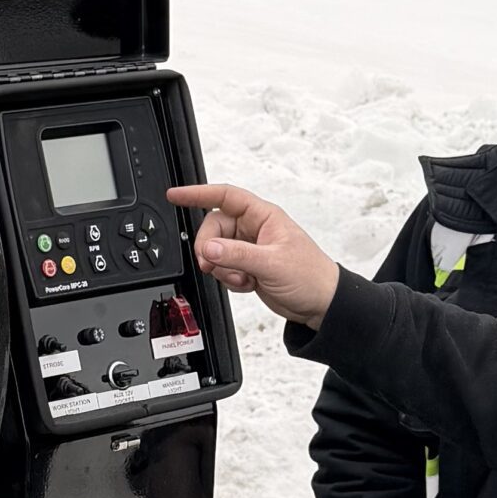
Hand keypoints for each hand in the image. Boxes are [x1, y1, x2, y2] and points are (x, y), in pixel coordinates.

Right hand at [167, 182, 342, 328]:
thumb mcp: (272, 263)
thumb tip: (209, 248)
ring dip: (221, 268)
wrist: (321, 304)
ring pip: (215, 251)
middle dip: (210, 248)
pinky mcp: (246, 267)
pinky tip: (247, 284)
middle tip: (214, 264)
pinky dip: (229, 279)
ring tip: (242, 278)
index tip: (175, 196)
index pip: (225, 196)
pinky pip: (222, 268)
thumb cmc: (310, 276)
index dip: (198, 193)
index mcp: (263, 217)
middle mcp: (253, 229)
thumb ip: (237, 255)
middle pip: (213, 228)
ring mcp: (248, 249)